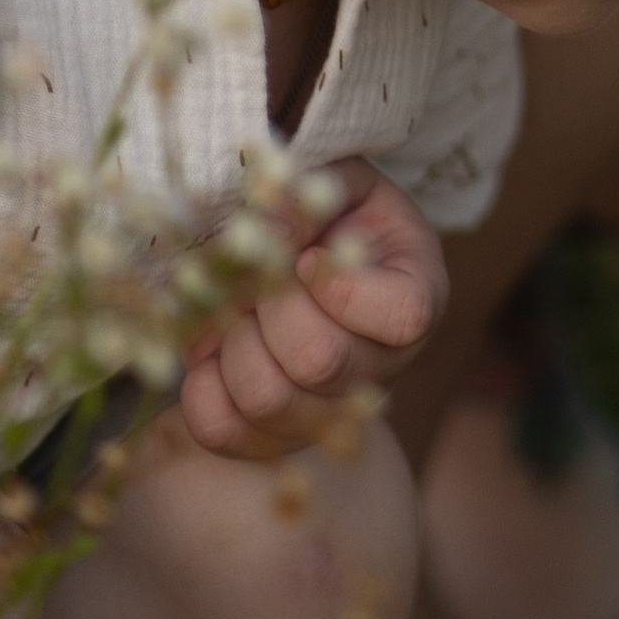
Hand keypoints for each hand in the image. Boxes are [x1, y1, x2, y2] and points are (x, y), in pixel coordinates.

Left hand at [179, 161, 448, 461]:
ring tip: (235, 312)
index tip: (309, 256)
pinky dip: (201, 388)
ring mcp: (331, 411)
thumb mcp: (334, 181)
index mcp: (416, 296)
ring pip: (269, 400)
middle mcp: (383, 366)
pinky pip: (226, 432)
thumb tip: (260, 232)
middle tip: (257, 278)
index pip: (404, 316)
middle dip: (268, 307)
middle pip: (320, 361)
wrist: (308, 257)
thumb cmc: (331, 214)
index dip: (342, 287)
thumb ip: (305, 196)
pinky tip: (212, 352)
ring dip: (232, 345)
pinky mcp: (275, 437)